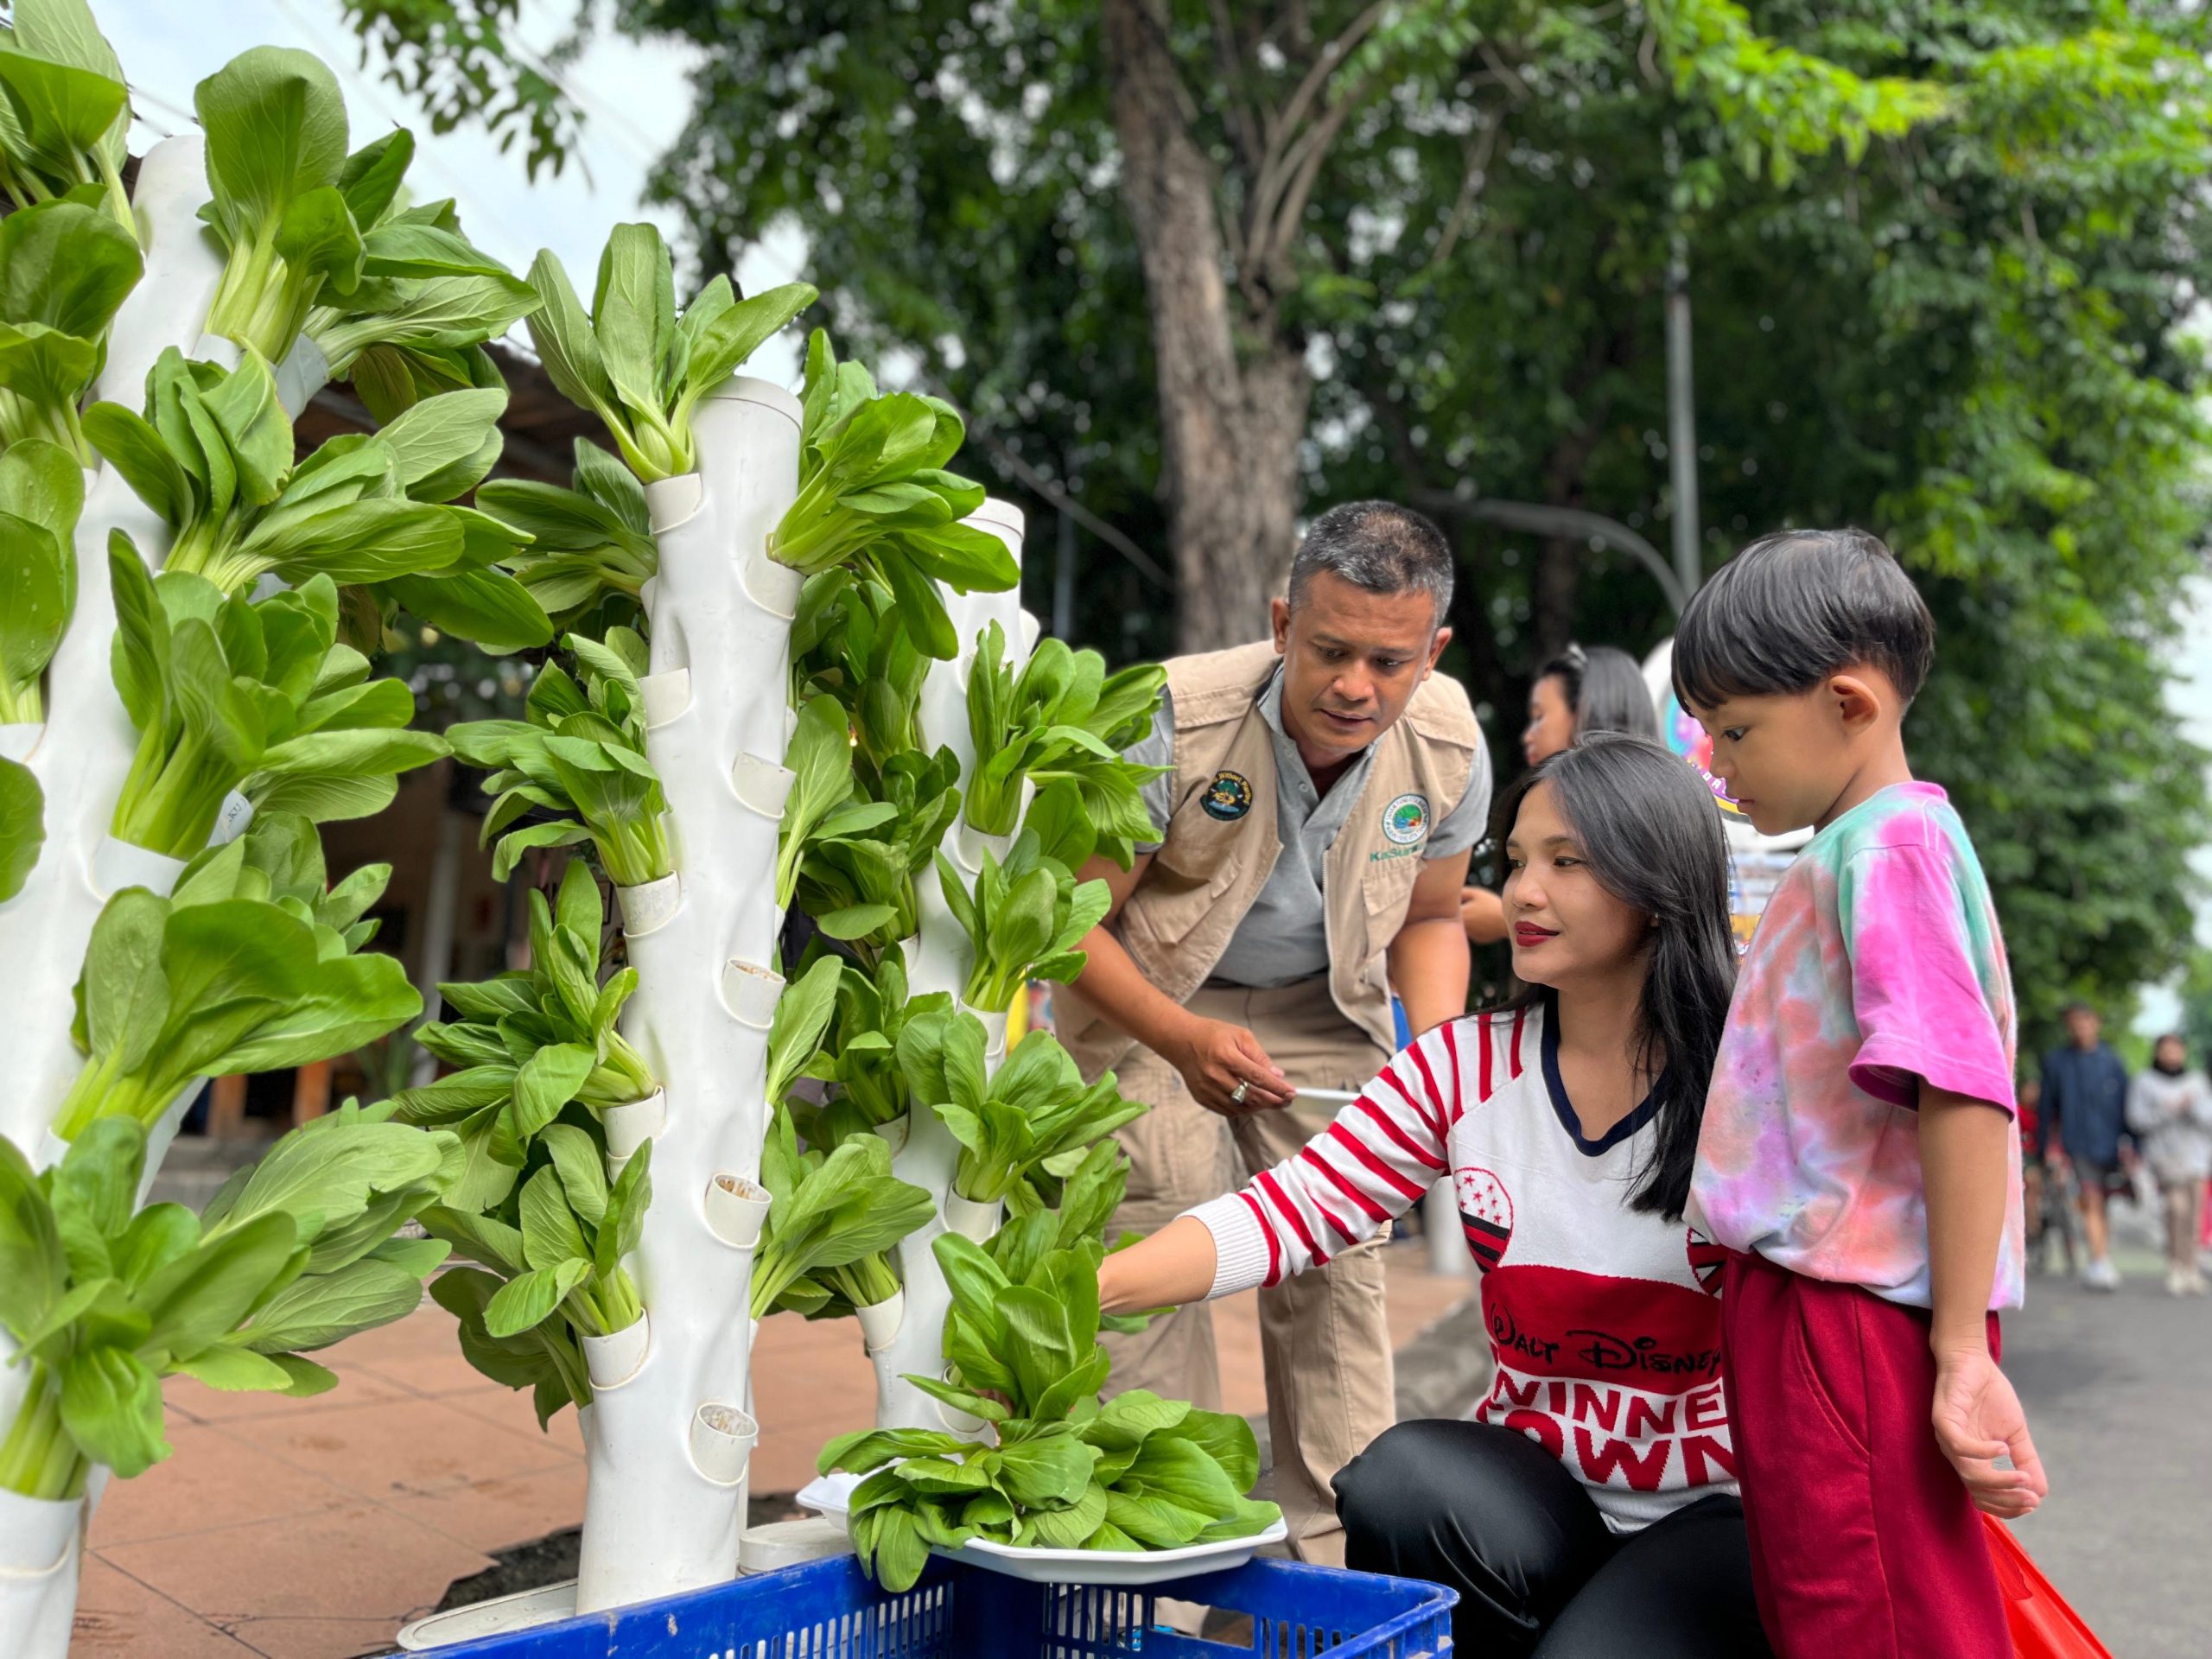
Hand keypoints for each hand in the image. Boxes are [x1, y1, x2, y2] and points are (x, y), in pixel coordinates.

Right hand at [1171, 1018, 1293, 1114]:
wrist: (1181, 1041)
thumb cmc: (1212, 1035)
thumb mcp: (1240, 1036)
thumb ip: (1259, 1056)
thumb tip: (1277, 1075)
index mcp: (1226, 1057)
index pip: (1258, 1077)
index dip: (1277, 1088)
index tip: (1291, 1093)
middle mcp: (1215, 1075)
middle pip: (1250, 1096)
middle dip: (1273, 1101)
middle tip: (1286, 1101)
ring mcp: (1207, 1089)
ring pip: (1240, 1107)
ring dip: (1259, 1107)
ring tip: (1271, 1101)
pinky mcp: (1202, 1098)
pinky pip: (1227, 1111)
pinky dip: (1243, 1109)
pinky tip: (1252, 1103)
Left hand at [1931, 1346, 2047, 1518]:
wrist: (1972, 1360)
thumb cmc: (1990, 1396)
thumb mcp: (2015, 1433)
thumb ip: (2025, 1460)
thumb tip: (2040, 1492)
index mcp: (1973, 1460)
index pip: (1985, 1496)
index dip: (2008, 1505)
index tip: (2033, 1502)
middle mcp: (1958, 1455)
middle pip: (1977, 1491)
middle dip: (2006, 1500)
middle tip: (2030, 1498)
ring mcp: (1948, 1438)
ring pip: (1968, 1474)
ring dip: (1998, 1482)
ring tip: (2022, 1478)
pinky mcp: (1943, 1419)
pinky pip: (1959, 1446)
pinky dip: (1981, 1453)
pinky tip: (2003, 1449)